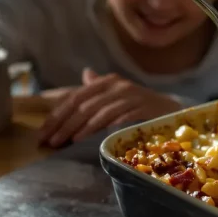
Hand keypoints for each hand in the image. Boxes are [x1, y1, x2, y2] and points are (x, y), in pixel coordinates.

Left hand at [38, 68, 181, 146]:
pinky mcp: (144, 108)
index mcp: (107, 82)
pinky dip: (104, 127)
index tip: (43, 133)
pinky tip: (92, 138)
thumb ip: (100, 89)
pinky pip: (120, 117)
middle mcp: (118, 85)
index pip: (74, 97)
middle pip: (83, 104)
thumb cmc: (142, 108)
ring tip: (67, 142)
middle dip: (64, 124)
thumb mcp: (119, 96)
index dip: (56, 115)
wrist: (174, 112)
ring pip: (99, 111)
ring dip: (80, 128)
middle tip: (50, 142)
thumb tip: (86, 74)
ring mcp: (132, 96)